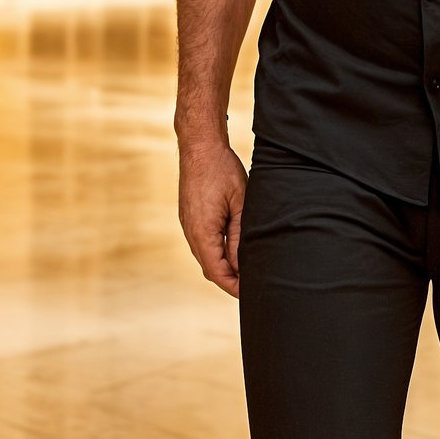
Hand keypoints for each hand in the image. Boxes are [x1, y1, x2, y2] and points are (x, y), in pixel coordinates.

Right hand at [177, 140, 247, 297]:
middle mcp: (191, 232)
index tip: (250, 292)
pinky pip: (201, 243)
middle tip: (252, 284)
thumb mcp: (239, 202)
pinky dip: (216, 251)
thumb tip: (242, 263)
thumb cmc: (222, 169)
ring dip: (223, 265)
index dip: (234, 286)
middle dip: (230, 279)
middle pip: (210, 268)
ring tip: (245, 268)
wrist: (199, 146)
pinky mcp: (189, 216)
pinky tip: (231, 248)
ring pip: (205, 256)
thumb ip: (239, 234)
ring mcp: (188, 224)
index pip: (217, 272)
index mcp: (202, 232)